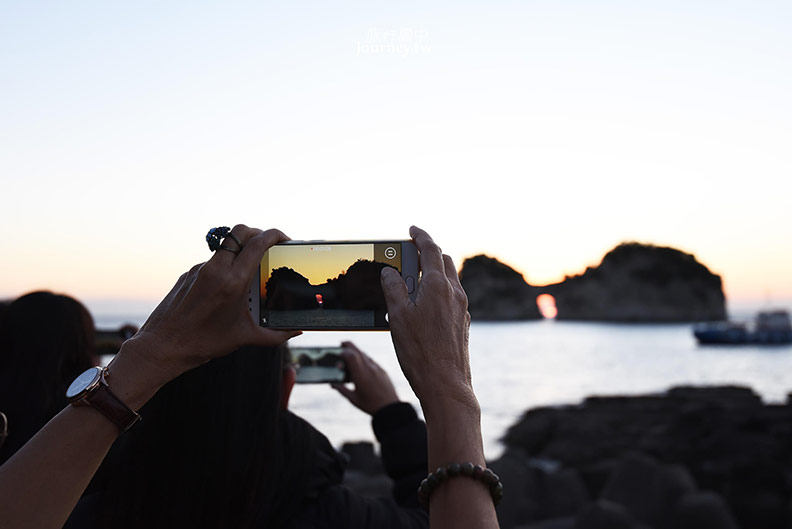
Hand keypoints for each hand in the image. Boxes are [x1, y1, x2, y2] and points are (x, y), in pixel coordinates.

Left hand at [113, 225, 300, 392]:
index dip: (275, 235)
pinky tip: (226, 288)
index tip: (285, 240)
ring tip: (249, 269)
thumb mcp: (246, 338)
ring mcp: (199, 269)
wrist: (164, 346)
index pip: (257, 243)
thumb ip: (276, 335)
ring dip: (241, 249)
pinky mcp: (188, 274)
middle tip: (269, 245)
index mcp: (233, 281)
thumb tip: (297, 331)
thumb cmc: (204, 343)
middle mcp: (216, 269)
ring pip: (225, 246)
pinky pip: (211, 262)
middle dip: (258, 233)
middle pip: (240, 231)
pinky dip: (224, 267)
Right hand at [332, 341, 398, 415]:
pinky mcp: (382, 370)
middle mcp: (369, 368)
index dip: (343, 351)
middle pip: (358, 351)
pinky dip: (364, 358)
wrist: (390, 408)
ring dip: (357, 352)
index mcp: (360, 375)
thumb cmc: (370, 405)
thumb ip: (341, 389)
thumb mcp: (353, 399)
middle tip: (342, 343)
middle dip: (349, 345)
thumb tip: (332, 384)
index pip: (351, 355)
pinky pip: (371, 360)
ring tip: (350, 353)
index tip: (338, 352)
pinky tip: (360, 363)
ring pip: (365, 355)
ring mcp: (377, 368)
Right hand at [380, 226, 475, 414]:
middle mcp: (454, 293)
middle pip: (443, 261)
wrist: (446, 385)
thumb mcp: (397, 316)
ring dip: (433, 273)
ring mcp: (461, 309)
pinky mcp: (462, 323)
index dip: (420, 236)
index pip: (431, 249)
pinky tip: (424, 305)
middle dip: (427, 253)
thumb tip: (389, 272)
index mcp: (437, 286)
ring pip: (449, 279)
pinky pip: (451, 297)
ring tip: (413, 281)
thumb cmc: (420, 352)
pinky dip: (438, 291)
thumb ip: (393, 289)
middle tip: (409, 254)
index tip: (412, 229)